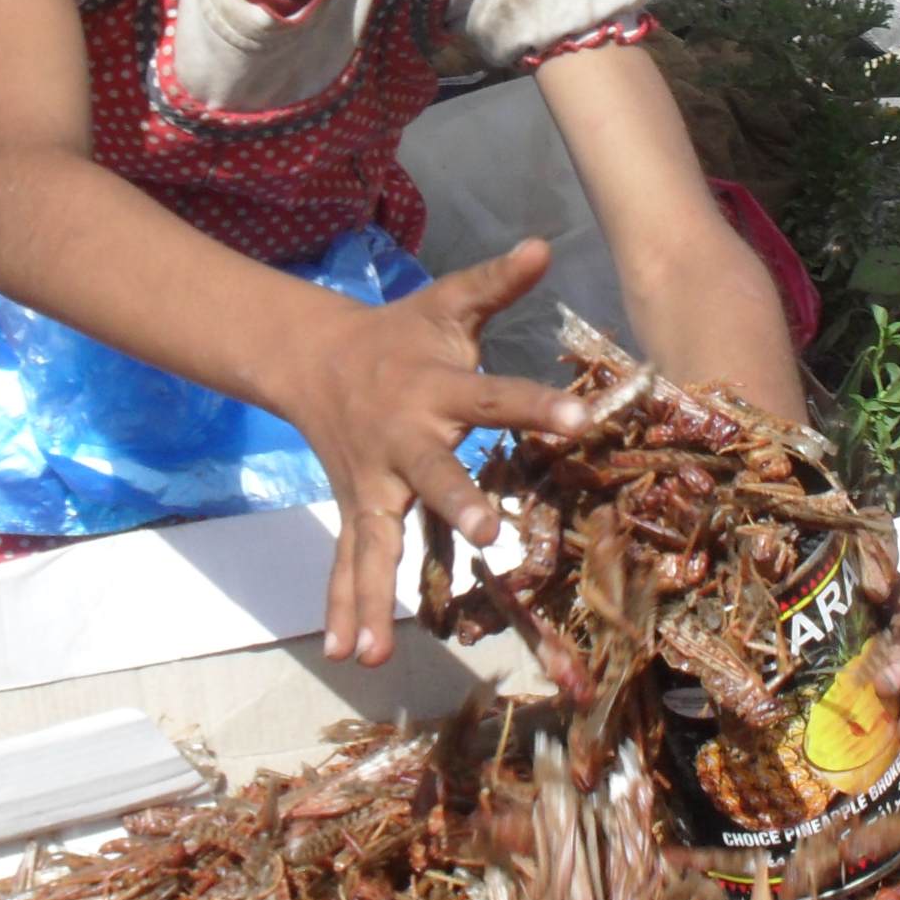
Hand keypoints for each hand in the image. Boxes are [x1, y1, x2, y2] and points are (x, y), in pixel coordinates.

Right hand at [282, 239, 588, 667]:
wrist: (316, 358)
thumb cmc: (403, 334)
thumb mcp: (448, 303)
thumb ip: (497, 283)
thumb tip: (544, 244)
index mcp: (436, 389)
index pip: (495, 396)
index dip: (538, 406)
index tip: (583, 420)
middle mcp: (404, 442)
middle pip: (434, 475)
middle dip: (459, 503)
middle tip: (488, 535)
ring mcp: (374, 484)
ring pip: (376, 539)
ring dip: (377, 590)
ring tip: (378, 646)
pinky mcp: (357, 509)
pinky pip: (348, 563)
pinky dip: (345, 608)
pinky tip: (347, 655)